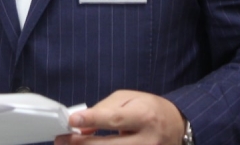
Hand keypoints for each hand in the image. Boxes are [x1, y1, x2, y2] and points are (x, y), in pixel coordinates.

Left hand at [55, 90, 185, 144]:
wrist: (177, 126)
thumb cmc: (149, 108)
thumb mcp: (128, 99)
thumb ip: (104, 110)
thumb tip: (81, 125)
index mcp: (144, 116)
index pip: (115, 119)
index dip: (92, 120)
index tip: (72, 121)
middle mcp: (147, 139)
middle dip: (83, 144)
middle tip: (62, 140)